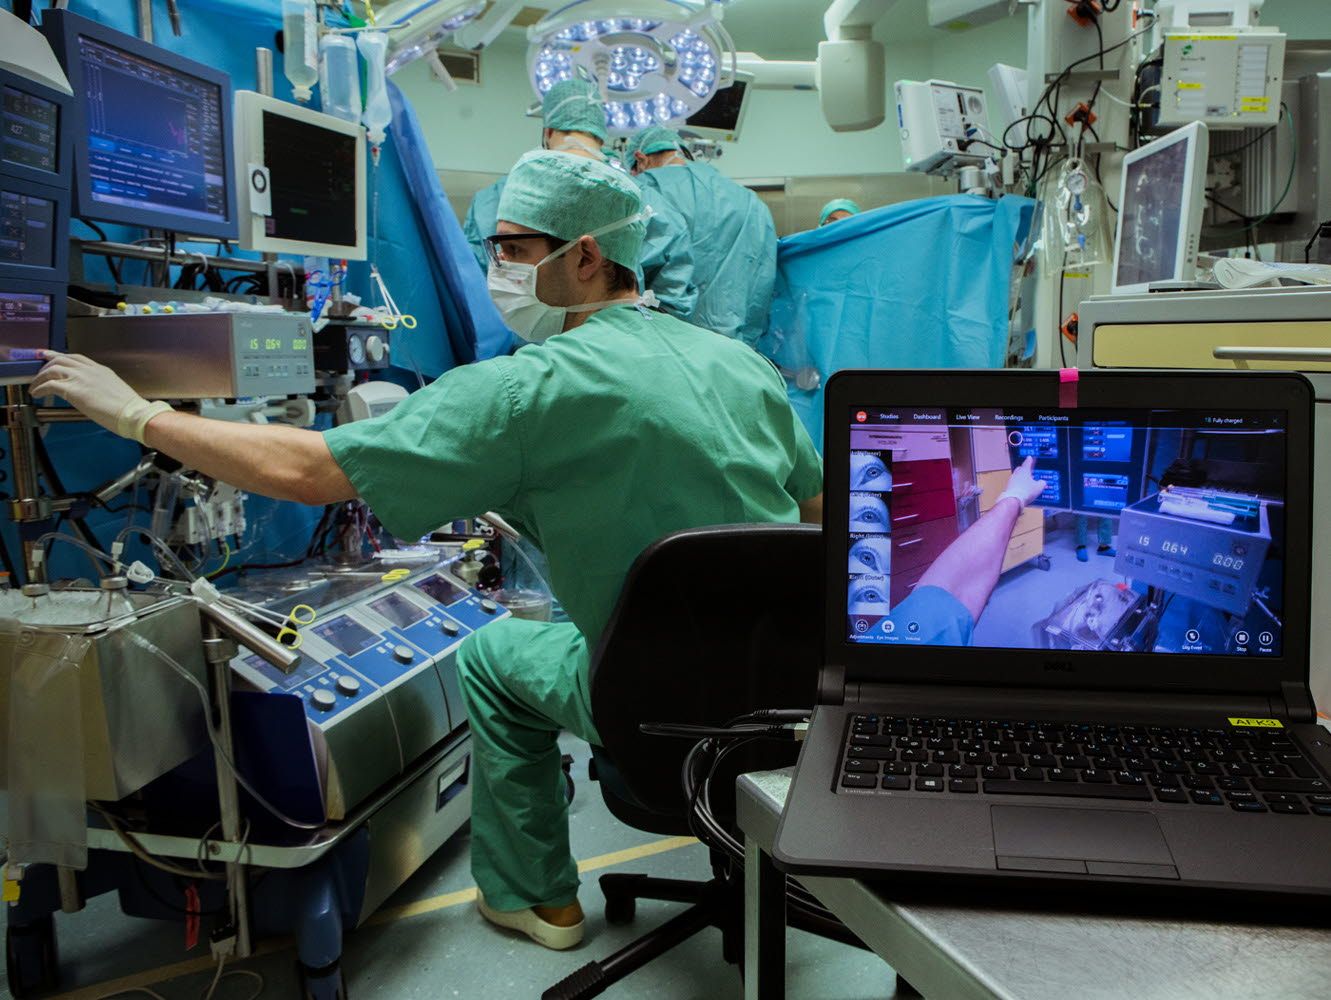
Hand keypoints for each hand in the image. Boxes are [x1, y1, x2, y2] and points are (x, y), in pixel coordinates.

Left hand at [28, 352, 170, 442]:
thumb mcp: (115, 391)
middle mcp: (89, 370)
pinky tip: (37, 394)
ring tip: (35, 386)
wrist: (133, 414)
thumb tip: (93, 394)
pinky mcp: (73, 389)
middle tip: (39, 372)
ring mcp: (81, 378)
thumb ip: (101, 388)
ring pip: (52, 369)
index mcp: (100, 370)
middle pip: (61, 359)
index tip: (50, 356)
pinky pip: (49, 384)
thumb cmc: (128, 409)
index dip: (60, 356)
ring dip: (40, 378)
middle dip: (46, 365)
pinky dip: (40, 388)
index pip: (76, 358)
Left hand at [996, 456, 1046, 508]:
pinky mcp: (1008, 487)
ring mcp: (1011, 481)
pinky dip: (1018, 484)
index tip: (1029, 457)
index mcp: (1024, 471)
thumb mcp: (1039, 487)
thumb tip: (1042, 482)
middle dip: (1024, 469)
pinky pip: (1014, 484)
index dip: (1029, 460)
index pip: (1027, 463)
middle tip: (1028, 469)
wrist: (1013, 500)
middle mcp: (1016, 474)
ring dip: (1020, 477)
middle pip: (1020, 469)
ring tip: (1026, 480)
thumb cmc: (1027, 491)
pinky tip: (1021, 488)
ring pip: (1016, 476)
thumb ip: (1042, 483)